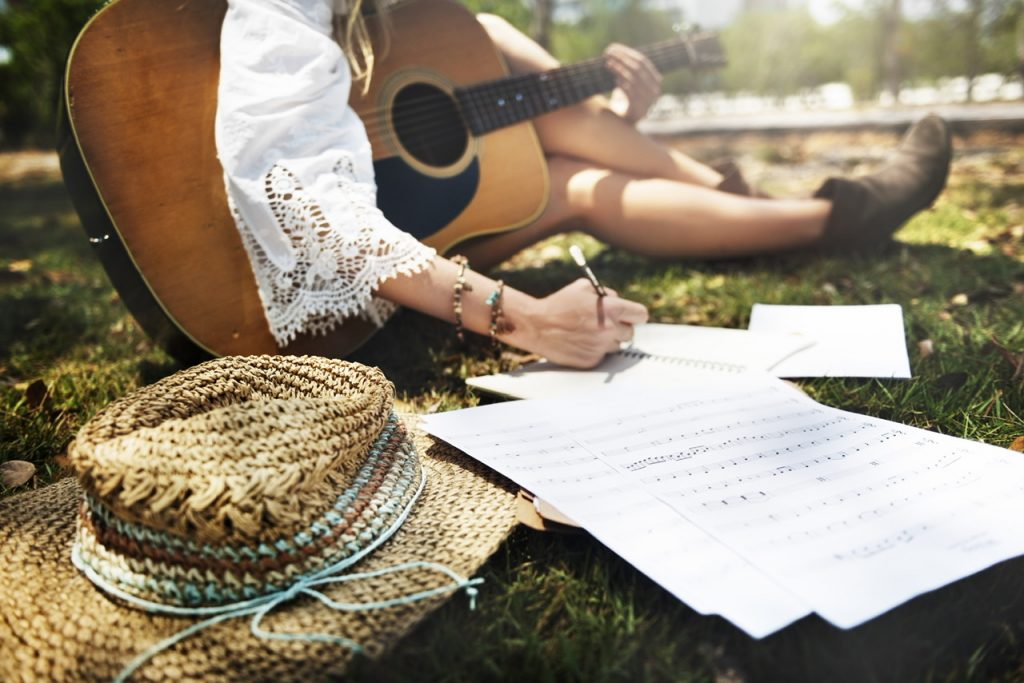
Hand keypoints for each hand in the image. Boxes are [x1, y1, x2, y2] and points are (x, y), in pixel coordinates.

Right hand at [513, 279, 648, 368]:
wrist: (536, 324)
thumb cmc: (559, 303)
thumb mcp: (584, 287)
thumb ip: (606, 293)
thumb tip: (618, 300)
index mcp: (612, 309)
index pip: (641, 315)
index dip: (635, 315)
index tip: (630, 316)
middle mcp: (609, 330)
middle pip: (630, 333)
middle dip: (620, 328)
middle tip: (605, 324)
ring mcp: (600, 347)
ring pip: (615, 346)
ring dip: (607, 340)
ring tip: (588, 333)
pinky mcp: (591, 361)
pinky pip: (601, 356)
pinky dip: (594, 350)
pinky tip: (579, 341)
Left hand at [604, 43, 661, 122]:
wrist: (626, 123)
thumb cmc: (625, 99)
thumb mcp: (629, 82)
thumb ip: (628, 69)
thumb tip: (616, 51)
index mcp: (655, 80)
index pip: (643, 61)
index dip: (627, 53)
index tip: (613, 47)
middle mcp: (655, 90)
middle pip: (638, 68)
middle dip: (621, 59)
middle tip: (608, 53)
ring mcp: (648, 101)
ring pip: (634, 79)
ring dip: (619, 69)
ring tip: (608, 64)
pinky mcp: (639, 110)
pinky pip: (631, 93)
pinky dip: (623, 84)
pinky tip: (615, 80)